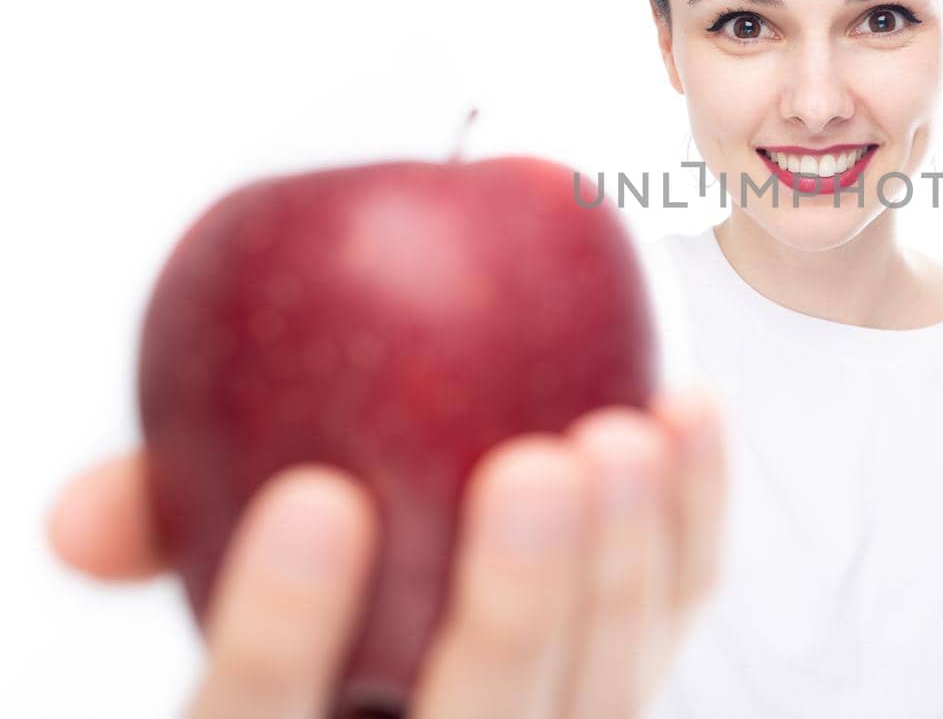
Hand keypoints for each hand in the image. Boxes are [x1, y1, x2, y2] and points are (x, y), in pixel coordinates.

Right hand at [47, 390, 728, 717]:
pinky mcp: (622, 686)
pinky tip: (690, 417)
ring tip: (631, 431)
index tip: (315, 501)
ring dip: (626, 563)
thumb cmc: (313, 583)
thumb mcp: (218, 563)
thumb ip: (163, 528)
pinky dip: (691, 525)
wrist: (415, 615)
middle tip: (537, 464)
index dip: (282, 635)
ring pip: (600, 696)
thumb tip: (87, 514)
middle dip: (517, 602)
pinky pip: (674, 624)